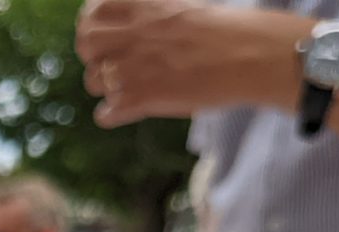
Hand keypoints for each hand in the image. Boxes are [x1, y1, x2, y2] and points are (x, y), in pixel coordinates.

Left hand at [76, 0, 307, 126]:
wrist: (252, 55)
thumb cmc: (226, 31)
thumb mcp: (181, 7)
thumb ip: (150, 13)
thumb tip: (129, 23)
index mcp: (144, 6)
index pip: (92, 12)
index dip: (91, 26)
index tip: (103, 36)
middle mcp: (135, 33)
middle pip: (86, 44)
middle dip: (92, 56)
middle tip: (108, 64)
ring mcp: (137, 66)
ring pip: (94, 80)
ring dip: (105, 87)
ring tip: (125, 88)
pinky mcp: (144, 98)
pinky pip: (105, 113)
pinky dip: (111, 115)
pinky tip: (125, 111)